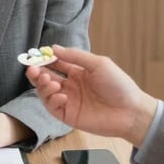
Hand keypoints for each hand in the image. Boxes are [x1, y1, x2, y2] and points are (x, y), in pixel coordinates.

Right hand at [26, 45, 157, 145]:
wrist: (130, 111)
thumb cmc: (119, 85)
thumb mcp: (98, 63)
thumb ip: (75, 56)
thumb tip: (54, 48)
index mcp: (78, 72)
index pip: (55, 64)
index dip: (44, 59)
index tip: (36, 55)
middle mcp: (71, 86)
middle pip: (45, 78)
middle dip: (36, 72)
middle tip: (33, 69)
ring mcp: (69, 101)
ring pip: (45, 92)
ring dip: (43, 86)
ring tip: (51, 83)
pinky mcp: (69, 115)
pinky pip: (52, 107)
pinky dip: (52, 100)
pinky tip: (61, 96)